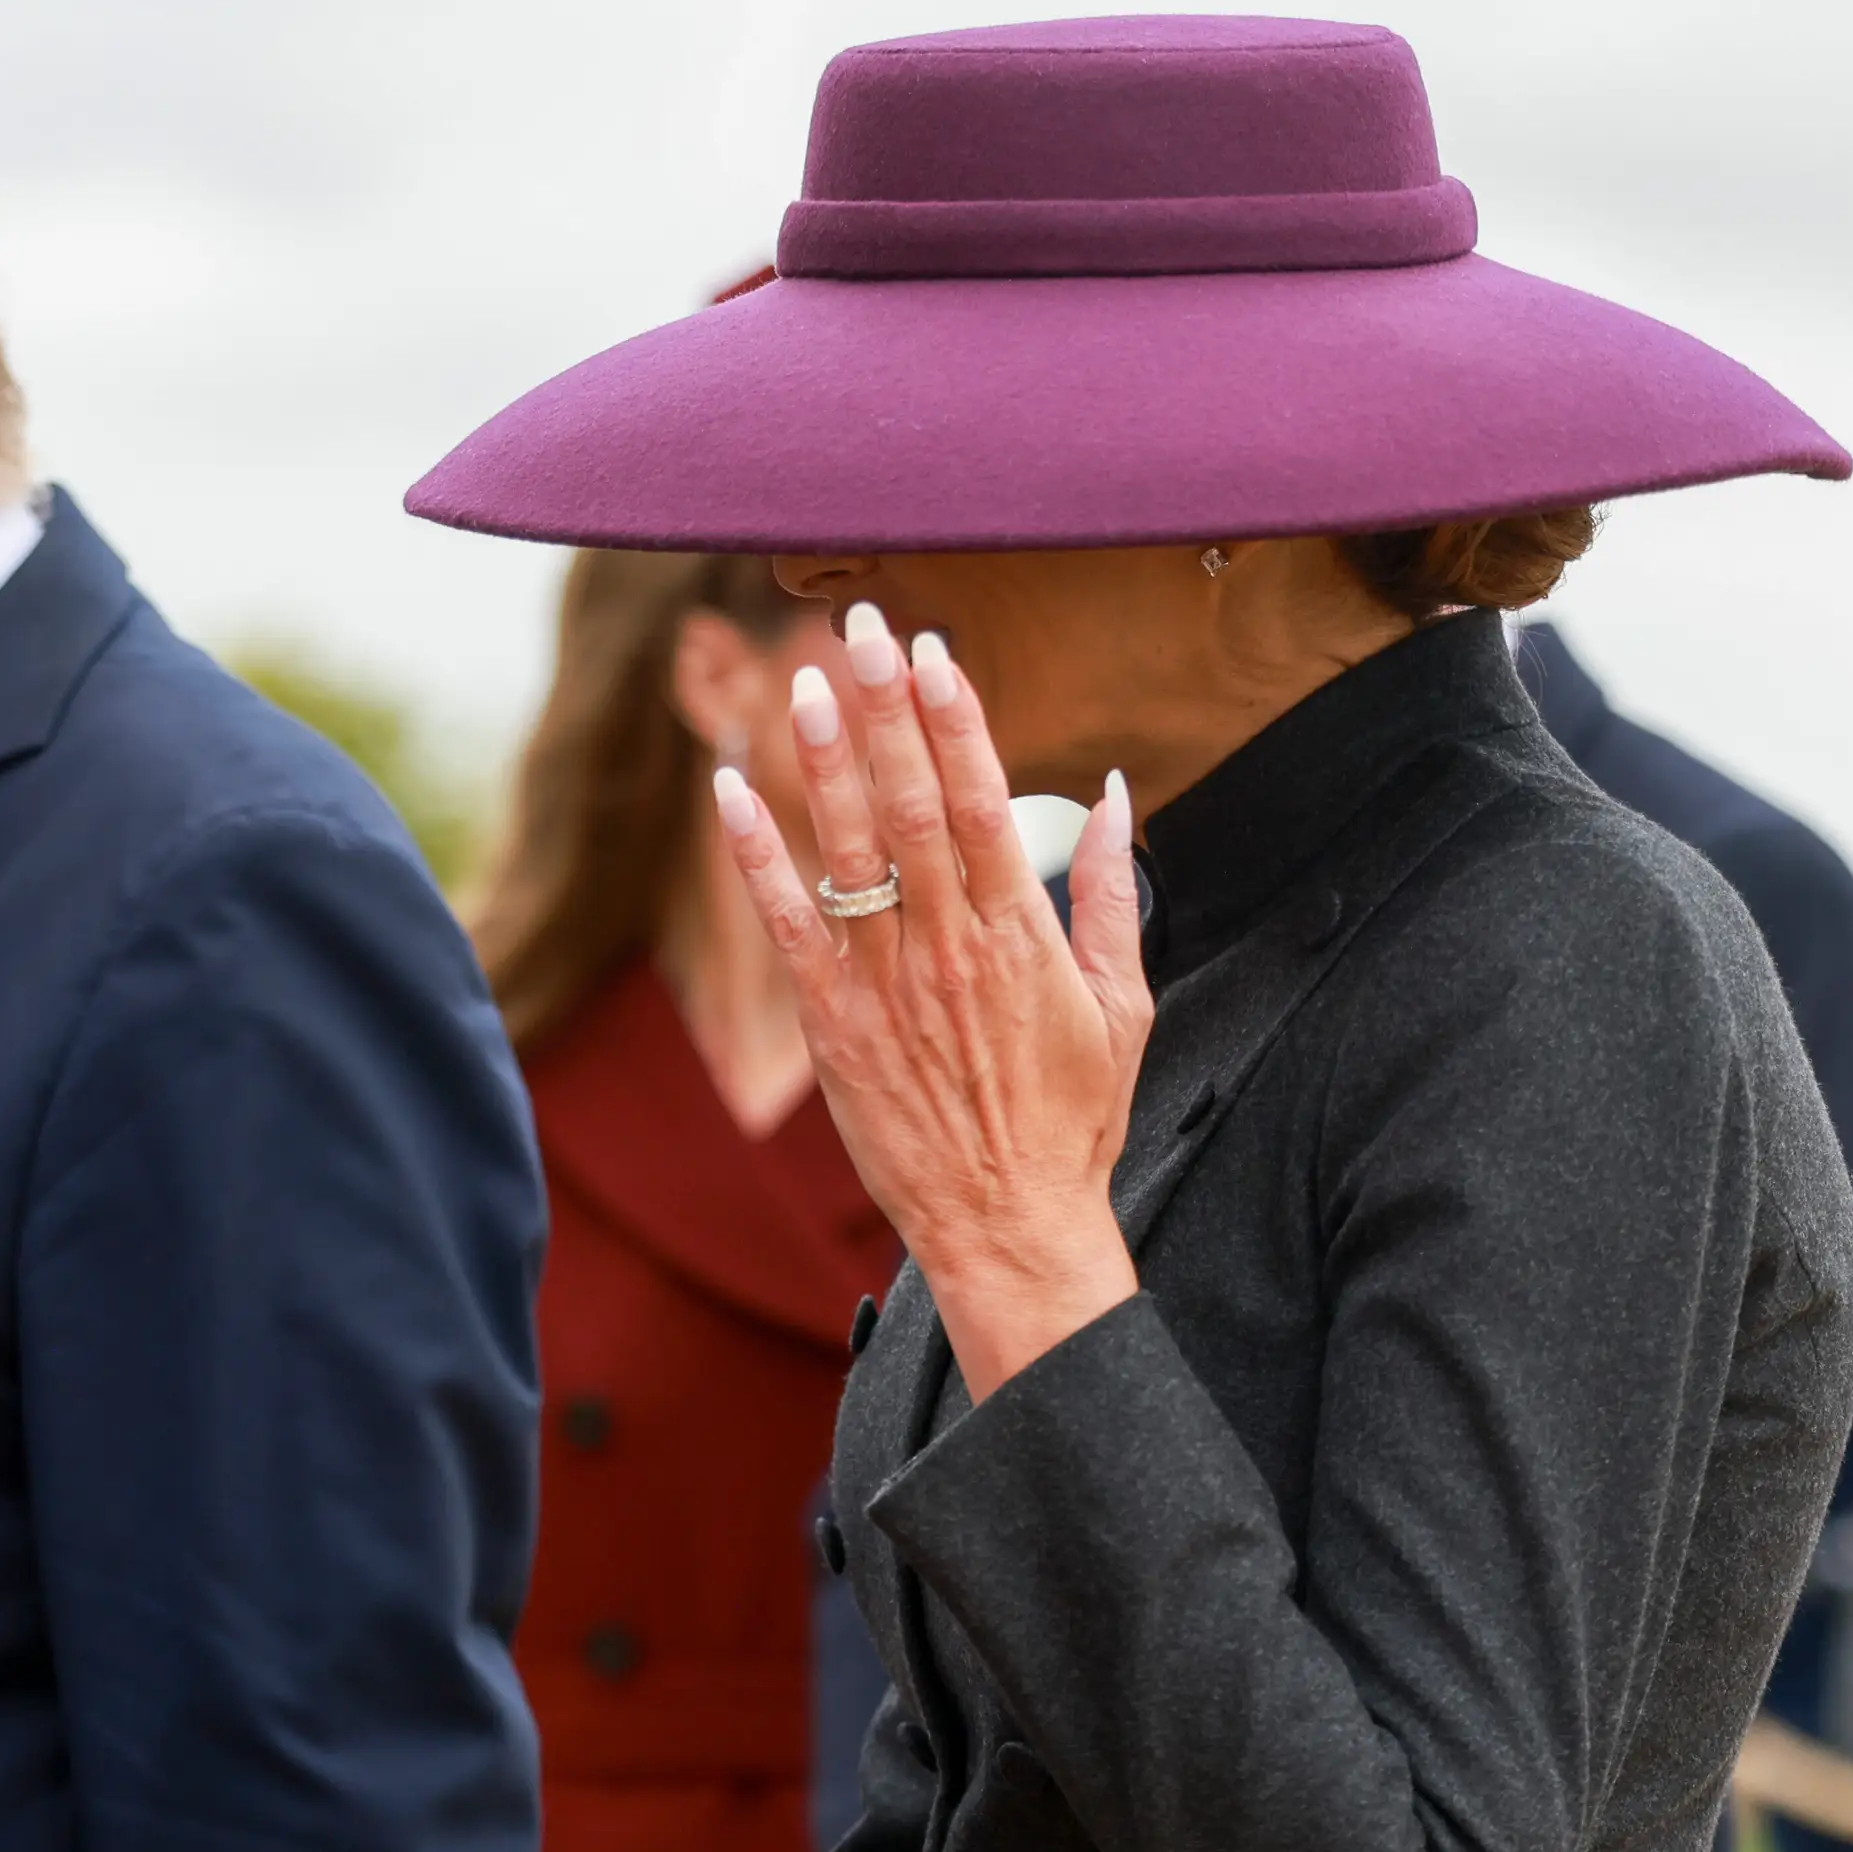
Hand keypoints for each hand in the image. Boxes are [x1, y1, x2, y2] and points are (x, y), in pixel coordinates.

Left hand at [720, 601, 1154, 1396]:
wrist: (1008, 1223)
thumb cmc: (1070, 1119)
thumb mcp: (1123, 1003)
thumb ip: (1116, 891)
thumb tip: (1112, 793)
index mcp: (1023, 930)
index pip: (981, 797)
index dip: (951, 717)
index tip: (930, 650)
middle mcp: (950, 944)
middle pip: (912, 804)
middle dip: (887, 710)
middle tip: (862, 627)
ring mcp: (887, 984)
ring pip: (850, 852)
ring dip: (825, 763)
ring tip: (807, 684)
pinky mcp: (834, 1026)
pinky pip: (788, 926)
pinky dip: (756, 858)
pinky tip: (729, 794)